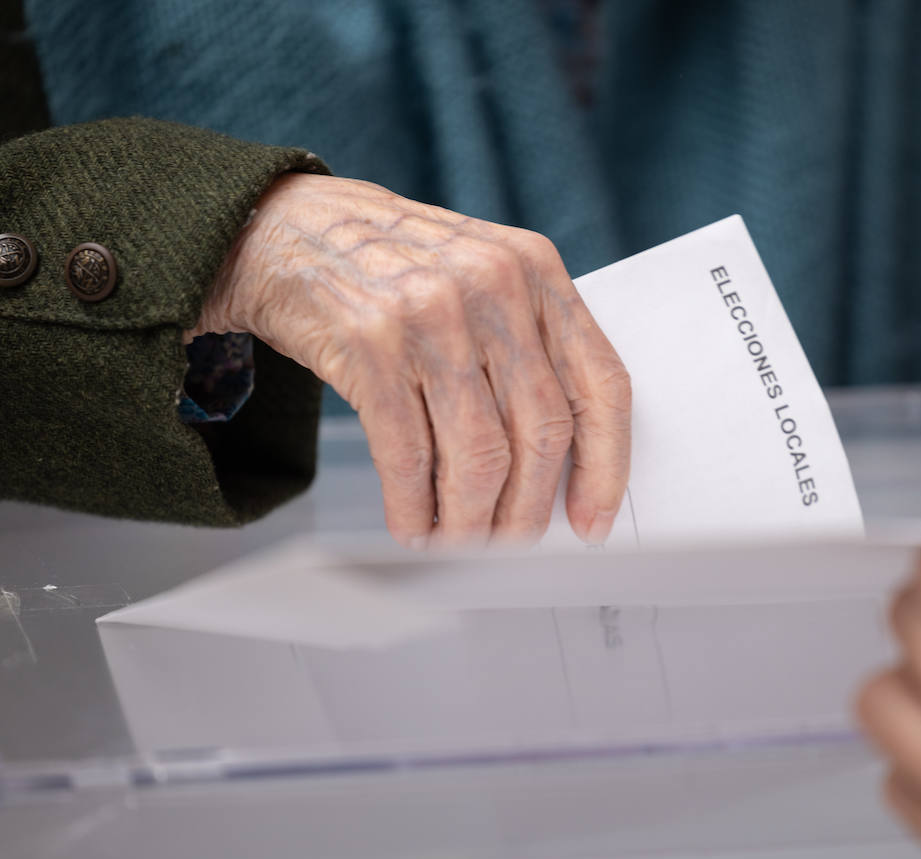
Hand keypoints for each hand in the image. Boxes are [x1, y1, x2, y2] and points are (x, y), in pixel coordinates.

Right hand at [194, 173, 631, 547]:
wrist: (285, 227)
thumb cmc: (394, 266)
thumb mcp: (482, 278)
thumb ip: (529, 349)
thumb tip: (564, 466)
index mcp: (537, 269)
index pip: (601, 384)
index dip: (606, 466)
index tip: (592, 520)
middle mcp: (493, 284)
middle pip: (541, 430)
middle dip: (528, 507)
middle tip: (513, 541)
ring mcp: (431, 311)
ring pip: (479, 453)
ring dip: (470, 518)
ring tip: (460, 540)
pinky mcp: (370, 343)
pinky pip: (408, 454)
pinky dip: (414, 506)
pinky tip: (413, 524)